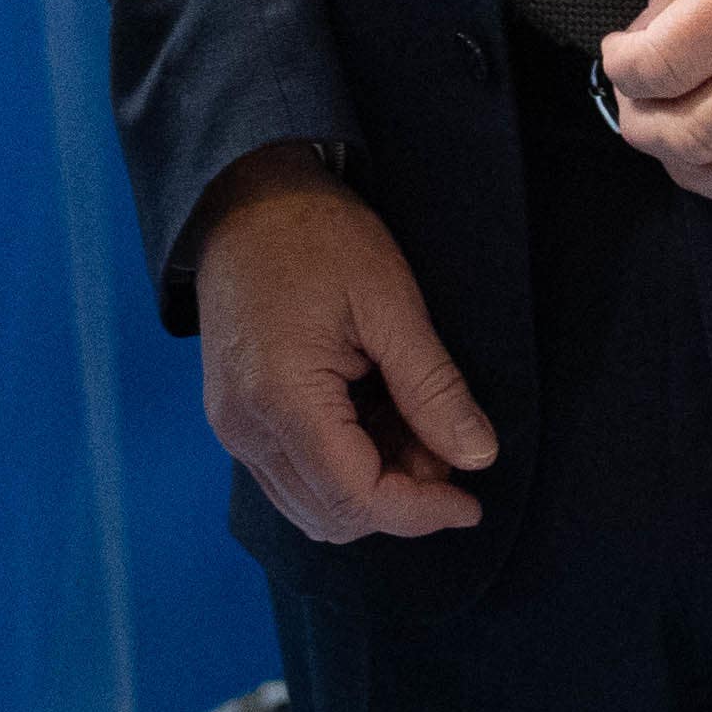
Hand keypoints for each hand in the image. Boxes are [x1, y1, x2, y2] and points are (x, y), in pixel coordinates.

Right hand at [191, 144, 497, 542]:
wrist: (245, 196)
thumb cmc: (318, 236)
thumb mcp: (390, 301)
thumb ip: (432, 386)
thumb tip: (478, 457)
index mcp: (281, 399)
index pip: (356, 498)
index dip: (421, 512)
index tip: (473, 501)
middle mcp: (244, 430)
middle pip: (331, 515)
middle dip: (400, 500)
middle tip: (444, 447)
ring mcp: (232, 428)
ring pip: (311, 507)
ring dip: (372, 490)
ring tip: (414, 430)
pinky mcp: (234, 419)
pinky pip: (292, 477)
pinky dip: (343, 470)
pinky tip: (376, 423)